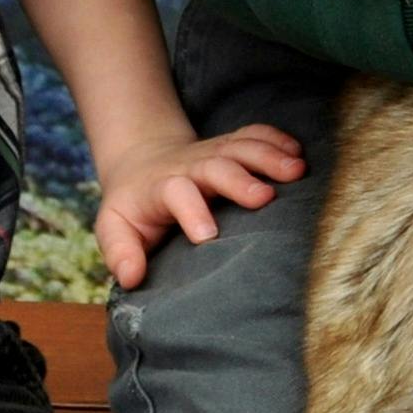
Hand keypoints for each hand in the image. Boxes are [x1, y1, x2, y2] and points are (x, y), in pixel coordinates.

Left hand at [90, 122, 305, 289]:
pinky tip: (298, 152)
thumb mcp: (114, 228)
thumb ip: (120, 252)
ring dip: (269, 155)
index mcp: (161, 188)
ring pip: (241, 146)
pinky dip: (277, 139)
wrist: (142, 163)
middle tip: (265, 198)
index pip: (176, 193)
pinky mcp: (229, 146)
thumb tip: (132, 277)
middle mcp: (190, 165)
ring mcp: (212, 152)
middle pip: (216, 165)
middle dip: (240, 179)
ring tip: (297, 170)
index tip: (208, 235)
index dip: (191, 210)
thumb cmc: (133, 206)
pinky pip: (254, 135)